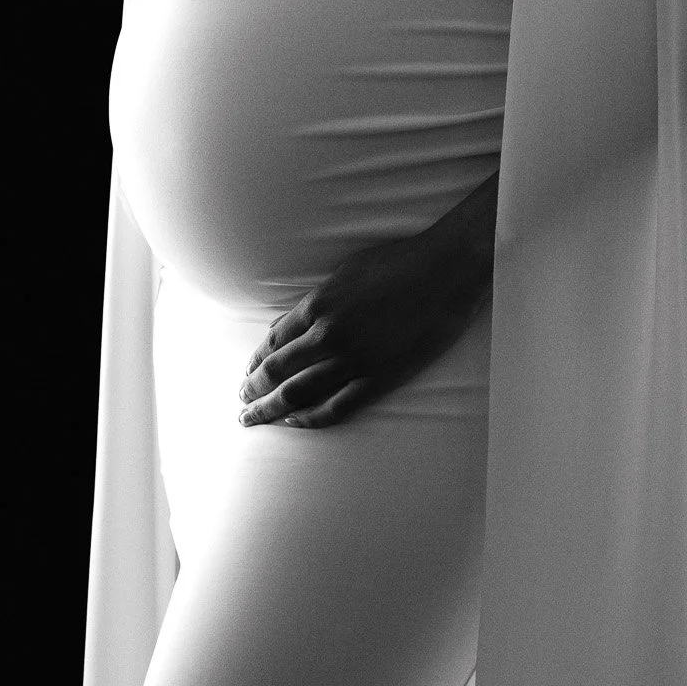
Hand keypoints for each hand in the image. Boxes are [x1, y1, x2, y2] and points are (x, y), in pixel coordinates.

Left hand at [237, 227, 491, 428]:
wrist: (446, 270)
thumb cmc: (400, 262)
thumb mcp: (348, 270)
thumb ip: (319, 299)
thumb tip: (293, 321)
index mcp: (319, 304)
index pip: (274, 339)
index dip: (256, 358)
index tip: (247, 371)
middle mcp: (329, 334)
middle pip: (277, 370)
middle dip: (253, 388)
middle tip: (240, 401)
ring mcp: (353, 359)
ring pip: (298, 392)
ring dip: (270, 408)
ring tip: (252, 418)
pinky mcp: (379, 378)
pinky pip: (336, 406)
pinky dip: (310, 419)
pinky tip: (294, 423)